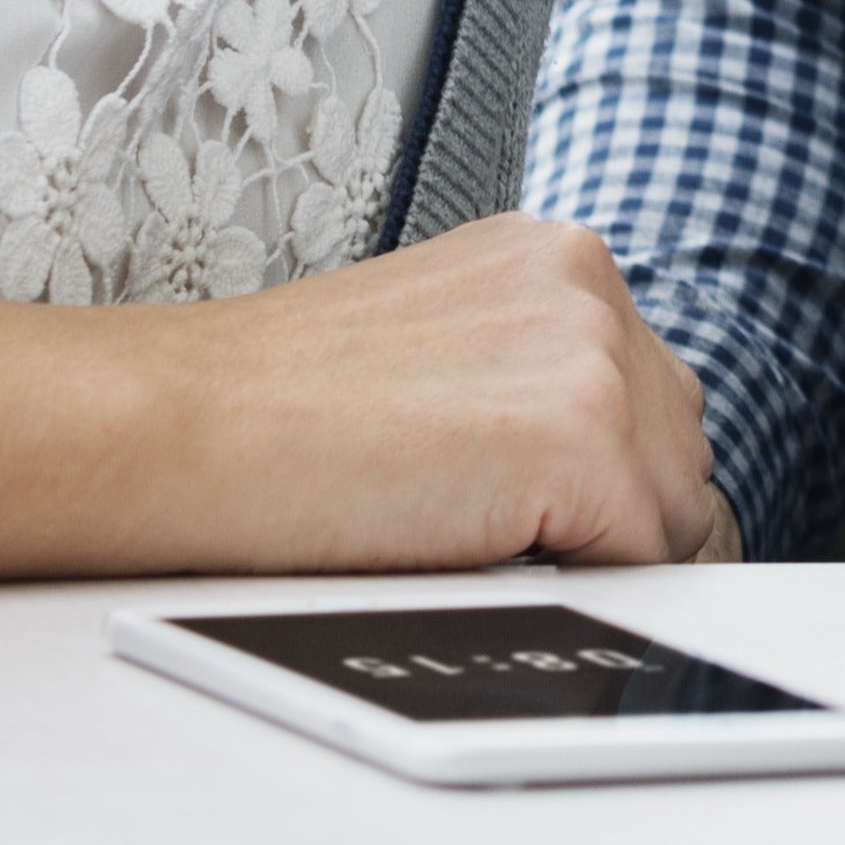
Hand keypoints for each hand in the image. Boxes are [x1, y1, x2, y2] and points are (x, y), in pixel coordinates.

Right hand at [131, 214, 738, 573]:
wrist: (164, 430)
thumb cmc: (262, 417)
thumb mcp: (435, 358)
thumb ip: (530, 383)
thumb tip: (613, 478)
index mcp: (552, 260)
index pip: (654, 397)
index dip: (606, 479)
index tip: (532, 511)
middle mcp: (586, 284)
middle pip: (680, 451)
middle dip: (612, 515)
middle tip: (483, 536)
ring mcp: (591, 353)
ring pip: (674, 510)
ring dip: (593, 551)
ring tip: (461, 537)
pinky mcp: (580, 435)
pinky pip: (642, 558)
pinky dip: (573, 584)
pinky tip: (466, 552)